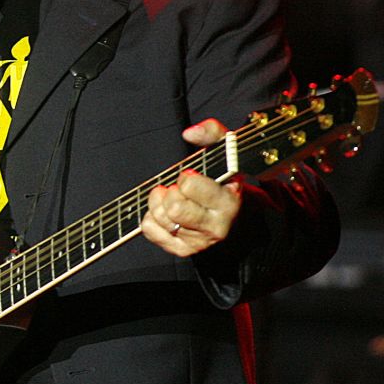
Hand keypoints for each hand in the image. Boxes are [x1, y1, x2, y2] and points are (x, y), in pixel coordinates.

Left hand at [141, 119, 243, 256]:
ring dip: (158, 203)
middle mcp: (216, 227)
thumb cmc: (223, 179)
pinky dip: (151, 218)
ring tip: (171, 197)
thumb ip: (212, 132)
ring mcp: (199, 242)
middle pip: (174, 207)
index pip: (190, 186)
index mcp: (229, 202)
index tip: (191, 176)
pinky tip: (164, 212)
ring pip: (161, 218)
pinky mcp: (182, 250)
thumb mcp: (225, 152)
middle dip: (171, 192)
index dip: (185, 177)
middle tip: (179, 188)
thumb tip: (190, 133)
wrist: (232, 214)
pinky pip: (150, 231)